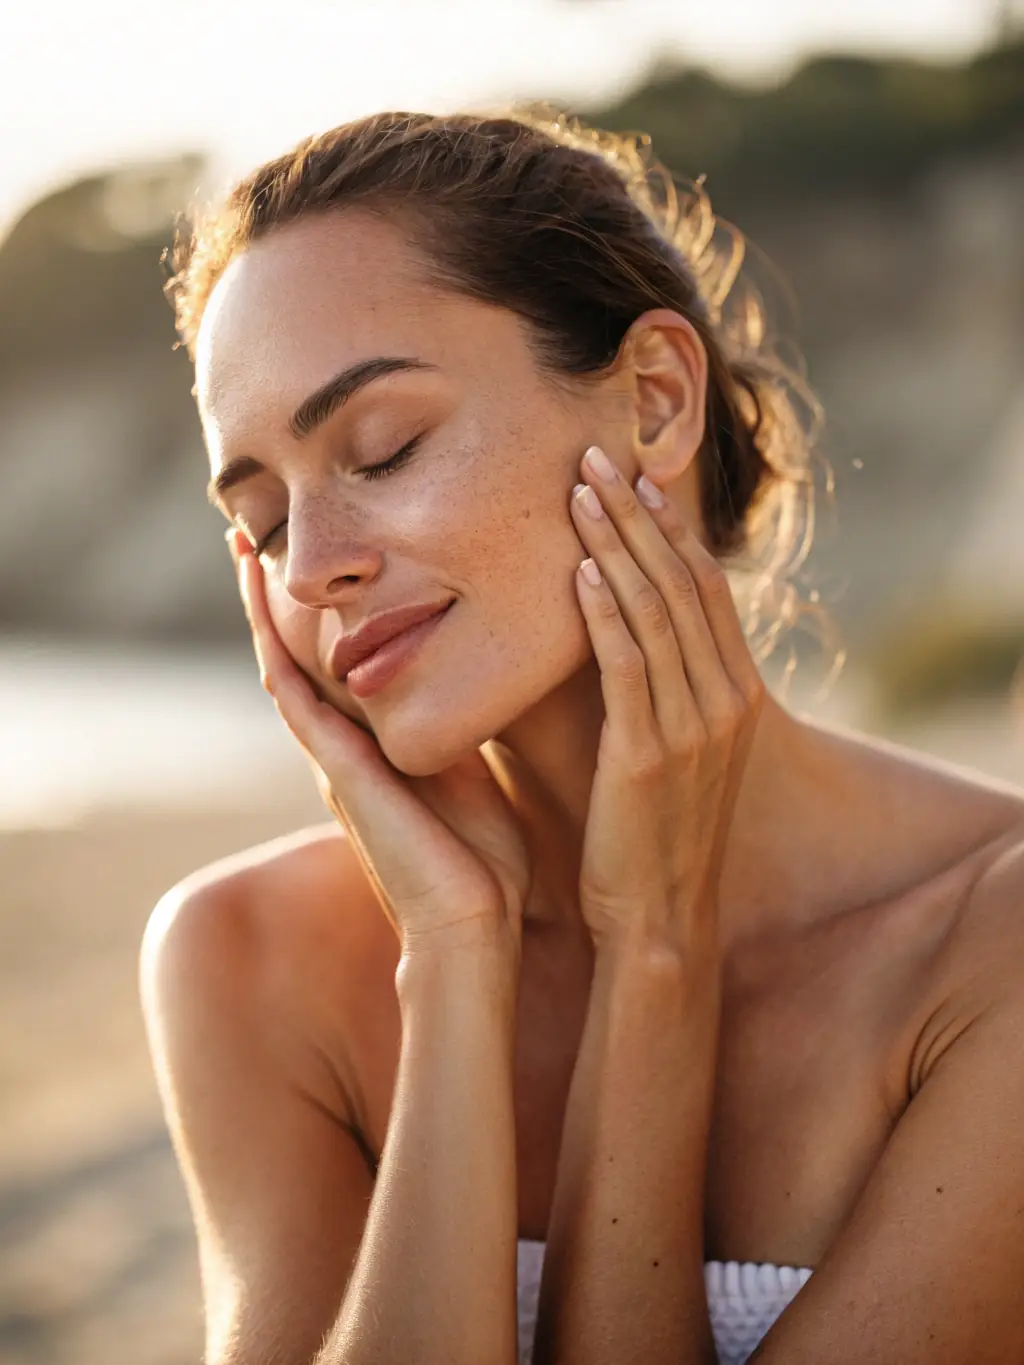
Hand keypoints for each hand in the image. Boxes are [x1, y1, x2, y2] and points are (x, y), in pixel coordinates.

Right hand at [228, 530, 530, 960]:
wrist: (474, 922)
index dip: (319, 613)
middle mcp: (342, 747)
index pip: (336, 664)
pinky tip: (257, 598)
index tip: (315, 560)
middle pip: (295, 656)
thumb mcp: (477, 772)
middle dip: (275, 599)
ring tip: (241, 546)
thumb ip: (469, 731)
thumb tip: (491, 683)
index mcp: (376, 746)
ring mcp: (331, 757)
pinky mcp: (334, 769)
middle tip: (253, 534)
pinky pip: (291, 694)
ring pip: (280, 664)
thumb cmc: (484, 860)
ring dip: (259, 608)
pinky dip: (271, 644)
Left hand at [568, 446, 764, 956]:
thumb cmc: (650, 831)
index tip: (632, 477)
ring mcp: (692, 727)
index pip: (704, 587)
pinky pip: (629, 665)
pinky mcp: (648, 754)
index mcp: (735, 694)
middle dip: (636, 515)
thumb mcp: (669, 748)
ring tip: (579, 491)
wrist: (660, 916)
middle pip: (681, 582)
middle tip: (595, 456)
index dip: (668, 527)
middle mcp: (724, 701)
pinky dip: (605, 612)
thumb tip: (614, 628)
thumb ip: (657, 688)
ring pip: (655, 611)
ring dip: (615, 545)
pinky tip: (580, 569)